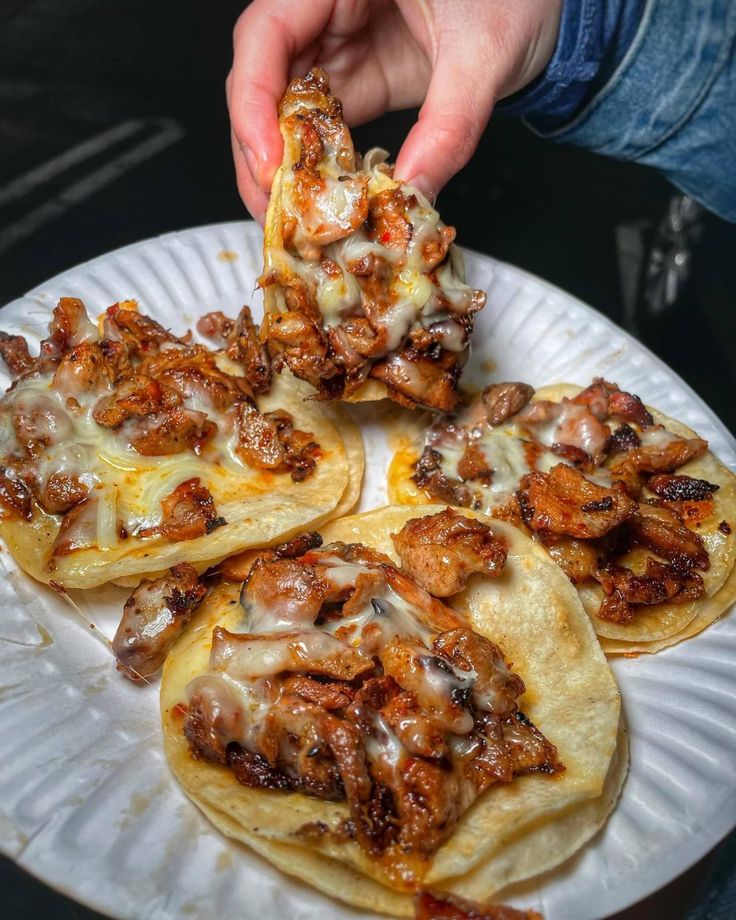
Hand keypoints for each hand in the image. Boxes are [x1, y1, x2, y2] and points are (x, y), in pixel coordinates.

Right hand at [228, 0, 561, 221]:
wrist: (537, 10)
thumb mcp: (486, 55)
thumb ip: (450, 124)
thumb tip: (413, 191)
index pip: (266, 33)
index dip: (254, 100)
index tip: (268, 162)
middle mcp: (326, 6)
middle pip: (261, 79)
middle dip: (259, 151)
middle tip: (276, 214)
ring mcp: (335, 45)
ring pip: (281, 108)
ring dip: (282, 168)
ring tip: (292, 222)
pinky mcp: (353, 80)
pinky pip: (317, 126)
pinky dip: (314, 167)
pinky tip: (321, 205)